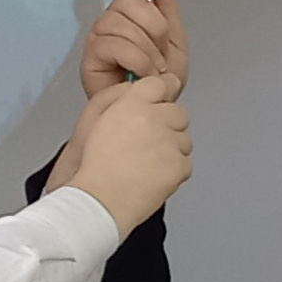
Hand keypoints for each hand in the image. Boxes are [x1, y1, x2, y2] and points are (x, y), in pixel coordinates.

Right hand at [52, 69, 190, 235]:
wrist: (102, 198)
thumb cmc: (97, 165)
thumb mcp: (98, 118)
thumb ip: (122, 100)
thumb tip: (140, 92)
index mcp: (133, 104)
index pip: (159, 83)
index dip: (160, 94)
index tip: (160, 100)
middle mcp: (154, 119)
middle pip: (178, 112)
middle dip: (168, 124)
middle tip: (149, 141)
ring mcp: (170, 143)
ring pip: (184, 139)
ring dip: (171, 148)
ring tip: (146, 162)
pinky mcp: (179, 165)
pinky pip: (185, 162)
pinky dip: (174, 169)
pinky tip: (153, 174)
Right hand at [81, 0, 186, 96]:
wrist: (152, 112)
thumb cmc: (159, 82)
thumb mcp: (174, 40)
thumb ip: (167, 3)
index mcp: (137, 9)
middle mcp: (115, 16)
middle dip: (156, 29)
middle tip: (161, 54)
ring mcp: (101, 34)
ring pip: (125, 23)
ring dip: (149, 52)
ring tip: (153, 71)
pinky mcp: (92, 54)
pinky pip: (118, 45)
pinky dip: (138, 62)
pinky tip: (140, 76)